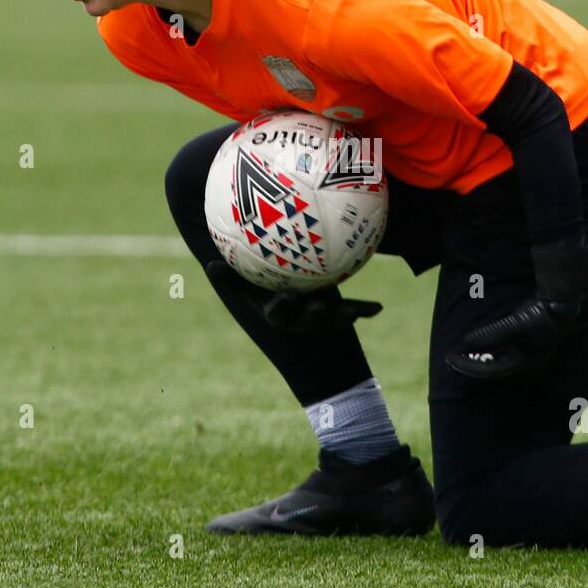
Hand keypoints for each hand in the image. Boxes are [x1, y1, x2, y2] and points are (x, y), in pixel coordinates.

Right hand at [204, 261, 382, 332]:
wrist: (292, 301)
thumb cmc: (265, 287)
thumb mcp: (248, 285)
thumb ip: (232, 278)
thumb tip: (209, 265)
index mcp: (279, 314)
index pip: (278, 314)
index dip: (282, 308)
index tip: (286, 296)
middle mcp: (300, 320)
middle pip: (307, 321)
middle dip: (314, 317)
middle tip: (320, 307)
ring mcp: (320, 319)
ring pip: (332, 319)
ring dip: (346, 315)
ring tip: (360, 311)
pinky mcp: (337, 313)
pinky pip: (352, 311)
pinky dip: (365, 310)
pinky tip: (378, 308)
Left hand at [445, 235, 587, 379]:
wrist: (561, 303)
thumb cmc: (538, 317)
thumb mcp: (512, 327)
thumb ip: (489, 336)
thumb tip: (466, 344)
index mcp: (522, 364)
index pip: (488, 371)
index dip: (468, 365)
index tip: (450, 358)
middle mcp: (525, 362)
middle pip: (493, 368)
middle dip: (473, 364)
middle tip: (454, 358)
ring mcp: (528, 351)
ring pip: (498, 359)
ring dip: (481, 356)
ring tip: (465, 351)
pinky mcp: (528, 340)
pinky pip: (503, 349)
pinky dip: (489, 347)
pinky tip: (483, 341)